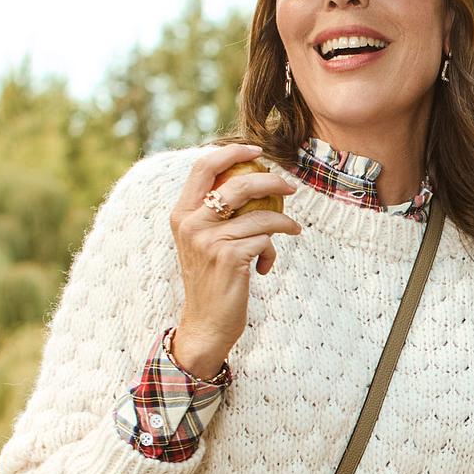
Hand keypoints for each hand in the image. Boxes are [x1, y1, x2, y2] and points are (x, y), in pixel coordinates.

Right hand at [169, 143, 302, 374]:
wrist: (205, 323)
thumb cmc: (211, 279)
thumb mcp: (203, 242)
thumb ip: (214, 214)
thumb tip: (250, 180)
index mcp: (181, 214)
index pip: (202, 167)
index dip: (231, 152)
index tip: (256, 151)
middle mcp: (191, 224)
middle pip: (238, 185)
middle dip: (271, 182)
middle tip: (290, 189)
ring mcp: (210, 241)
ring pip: (261, 216)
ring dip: (283, 224)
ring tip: (292, 231)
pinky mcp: (231, 258)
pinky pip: (266, 241)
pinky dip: (272, 253)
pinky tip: (266, 266)